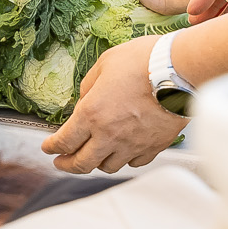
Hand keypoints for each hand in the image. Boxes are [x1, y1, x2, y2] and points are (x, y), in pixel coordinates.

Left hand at [42, 35, 185, 173]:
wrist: (179, 71)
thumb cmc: (143, 62)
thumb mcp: (104, 64)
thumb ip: (88, 86)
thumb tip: (84, 99)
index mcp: (91, 114)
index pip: (64, 141)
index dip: (51, 148)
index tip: (48, 148)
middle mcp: (109, 135)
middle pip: (82, 164)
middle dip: (67, 165)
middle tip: (62, 162)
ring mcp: (132, 144)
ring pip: (108, 166)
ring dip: (96, 163)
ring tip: (93, 155)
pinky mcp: (153, 147)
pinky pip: (134, 163)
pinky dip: (125, 160)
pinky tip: (122, 152)